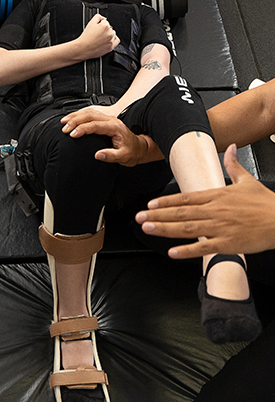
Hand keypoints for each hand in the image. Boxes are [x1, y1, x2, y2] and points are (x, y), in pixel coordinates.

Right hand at [60, 107, 151, 165]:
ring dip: (75, 116)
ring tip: (63, 122)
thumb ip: (111, 156)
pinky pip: (90, 113)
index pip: (95, 125)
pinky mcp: (105, 120)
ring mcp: (108, 118)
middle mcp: (111, 120)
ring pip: (89, 112)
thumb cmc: (132, 152)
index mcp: (115, 127)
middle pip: (90, 115)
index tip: (72, 134)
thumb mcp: (124, 157)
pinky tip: (72, 118)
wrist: (139, 148)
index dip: (82, 129)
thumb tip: (98, 155)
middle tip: (64, 128)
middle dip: (75, 120)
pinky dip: (79, 115)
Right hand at [76, 14, 119, 59]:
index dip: (100, 25)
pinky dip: (113, 39)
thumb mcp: (90, 23)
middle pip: (109, 28)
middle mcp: (109, 32)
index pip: (105, 22)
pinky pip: (117, 40)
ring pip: (113, 33)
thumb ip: (98, 17)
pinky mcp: (111, 46)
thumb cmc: (86, 38)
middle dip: (104, 30)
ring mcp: (111, 39)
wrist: (84, 48)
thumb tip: (103, 18)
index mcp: (105, 25)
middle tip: (97, 34)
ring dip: (108, 34)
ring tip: (100, 38)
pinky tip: (107, 40)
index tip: (96, 29)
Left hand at [136, 144, 274, 257]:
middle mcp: (215, 211)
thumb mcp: (248, 180)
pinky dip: (188, 250)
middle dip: (158, 215)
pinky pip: (204, 248)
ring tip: (148, 228)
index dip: (166, 202)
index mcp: (217, 196)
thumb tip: (231, 148)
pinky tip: (173, 252)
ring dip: (165, 229)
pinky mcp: (228, 243)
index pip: (185, 197)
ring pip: (187, 228)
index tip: (150, 204)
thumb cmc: (266, 204)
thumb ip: (234, 165)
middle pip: (180, 213)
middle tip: (140, 217)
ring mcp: (220, 227)